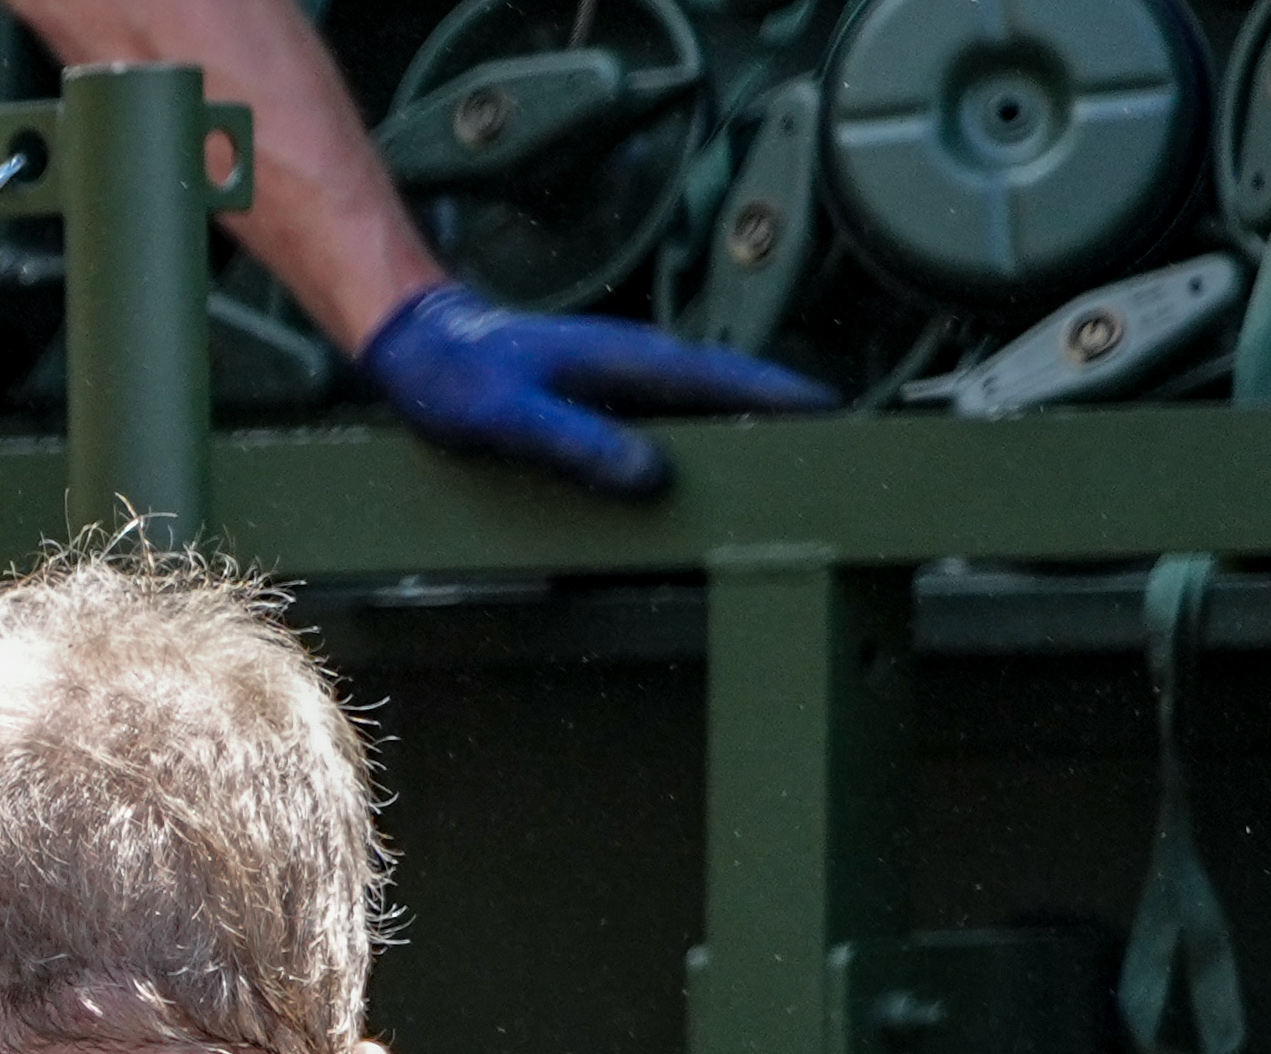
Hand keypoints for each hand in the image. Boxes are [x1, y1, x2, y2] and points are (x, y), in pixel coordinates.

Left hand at [355, 279, 828, 500]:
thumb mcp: (511, 419)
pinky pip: (669, 429)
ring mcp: (628, 384)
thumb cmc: (457, 378)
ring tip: (789, 491)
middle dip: (789, 430)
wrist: (422, 346)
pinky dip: (698, 452)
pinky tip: (703, 490)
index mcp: (636, 363)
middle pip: (734, 401)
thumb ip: (578, 445)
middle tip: (841, 472)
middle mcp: (643, 368)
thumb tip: (651, 477)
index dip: (793, 403)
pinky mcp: (608, 403)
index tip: (848, 422)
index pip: (736, 382)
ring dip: (746, 444)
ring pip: (706, 417)